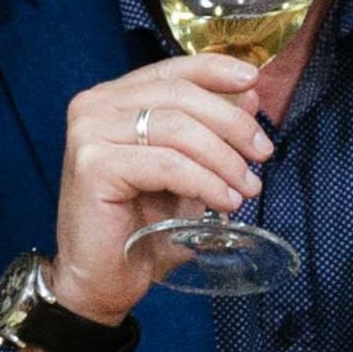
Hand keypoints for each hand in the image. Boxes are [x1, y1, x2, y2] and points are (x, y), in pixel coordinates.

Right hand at [47, 55, 272, 329]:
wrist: (101, 281)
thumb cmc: (140, 229)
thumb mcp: (187, 172)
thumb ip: (211, 133)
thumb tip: (251, 96)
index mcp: (113, 100)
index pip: (171, 70)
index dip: (216, 70)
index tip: (254, 82)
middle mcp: (94, 107)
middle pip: (180, 96)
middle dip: (232, 123)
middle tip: (263, 155)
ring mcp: (90, 133)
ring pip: (178, 128)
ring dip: (223, 158)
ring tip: (247, 188)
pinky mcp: (94, 165)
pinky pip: (167, 164)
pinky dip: (204, 182)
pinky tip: (224, 203)